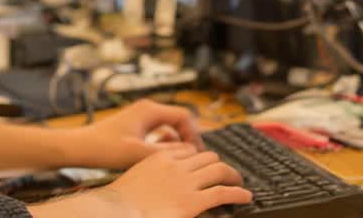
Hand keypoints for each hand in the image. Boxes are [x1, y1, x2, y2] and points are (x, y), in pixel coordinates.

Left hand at [65, 99, 204, 169]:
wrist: (79, 147)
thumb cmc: (104, 148)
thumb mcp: (138, 153)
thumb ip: (167, 153)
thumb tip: (191, 151)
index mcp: (150, 110)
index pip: (184, 116)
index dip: (195, 135)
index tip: (197, 154)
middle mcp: (147, 109)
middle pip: (179, 120)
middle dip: (187, 139)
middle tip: (192, 159)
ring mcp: (140, 117)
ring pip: (168, 128)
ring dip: (175, 143)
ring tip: (177, 161)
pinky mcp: (134, 126)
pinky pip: (157, 133)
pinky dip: (163, 144)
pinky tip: (159, 159)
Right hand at [104, 144, 251, 217]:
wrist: (116, 212)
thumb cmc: (120, 203)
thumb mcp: (136, 180)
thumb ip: (150, 175)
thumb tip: (158, 182)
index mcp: (159, 159)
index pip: (188, 150)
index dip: (199, 157)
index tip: (204, 164)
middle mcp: (176, 166)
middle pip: (207, 157)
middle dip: (218, 164)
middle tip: (225, 173)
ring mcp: (186, 182)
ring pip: (219, 170)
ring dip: (232, 175)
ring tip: (238, 182)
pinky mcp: (194, 201)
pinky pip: (224, 192)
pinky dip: (238, 193)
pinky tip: (245, 197)